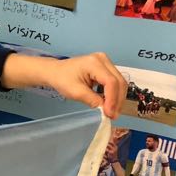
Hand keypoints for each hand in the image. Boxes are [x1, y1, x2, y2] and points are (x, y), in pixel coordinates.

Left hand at [2, 52, 127, 118]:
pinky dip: (114, 94)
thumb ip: (92, 100)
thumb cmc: (62, 79)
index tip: (109, 113)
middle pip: (119, 82)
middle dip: (117, 100)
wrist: (56, 72)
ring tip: (111, 112)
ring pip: (120, 83)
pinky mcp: (106, 68)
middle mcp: (103, 59)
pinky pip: (115, 82)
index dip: (113, 99)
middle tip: (112, 116)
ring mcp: (106, 62)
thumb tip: (106, 110)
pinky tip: (109, 104)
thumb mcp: (76, 92)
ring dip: (117, 99)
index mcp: (94, 63)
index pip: (111, 82)